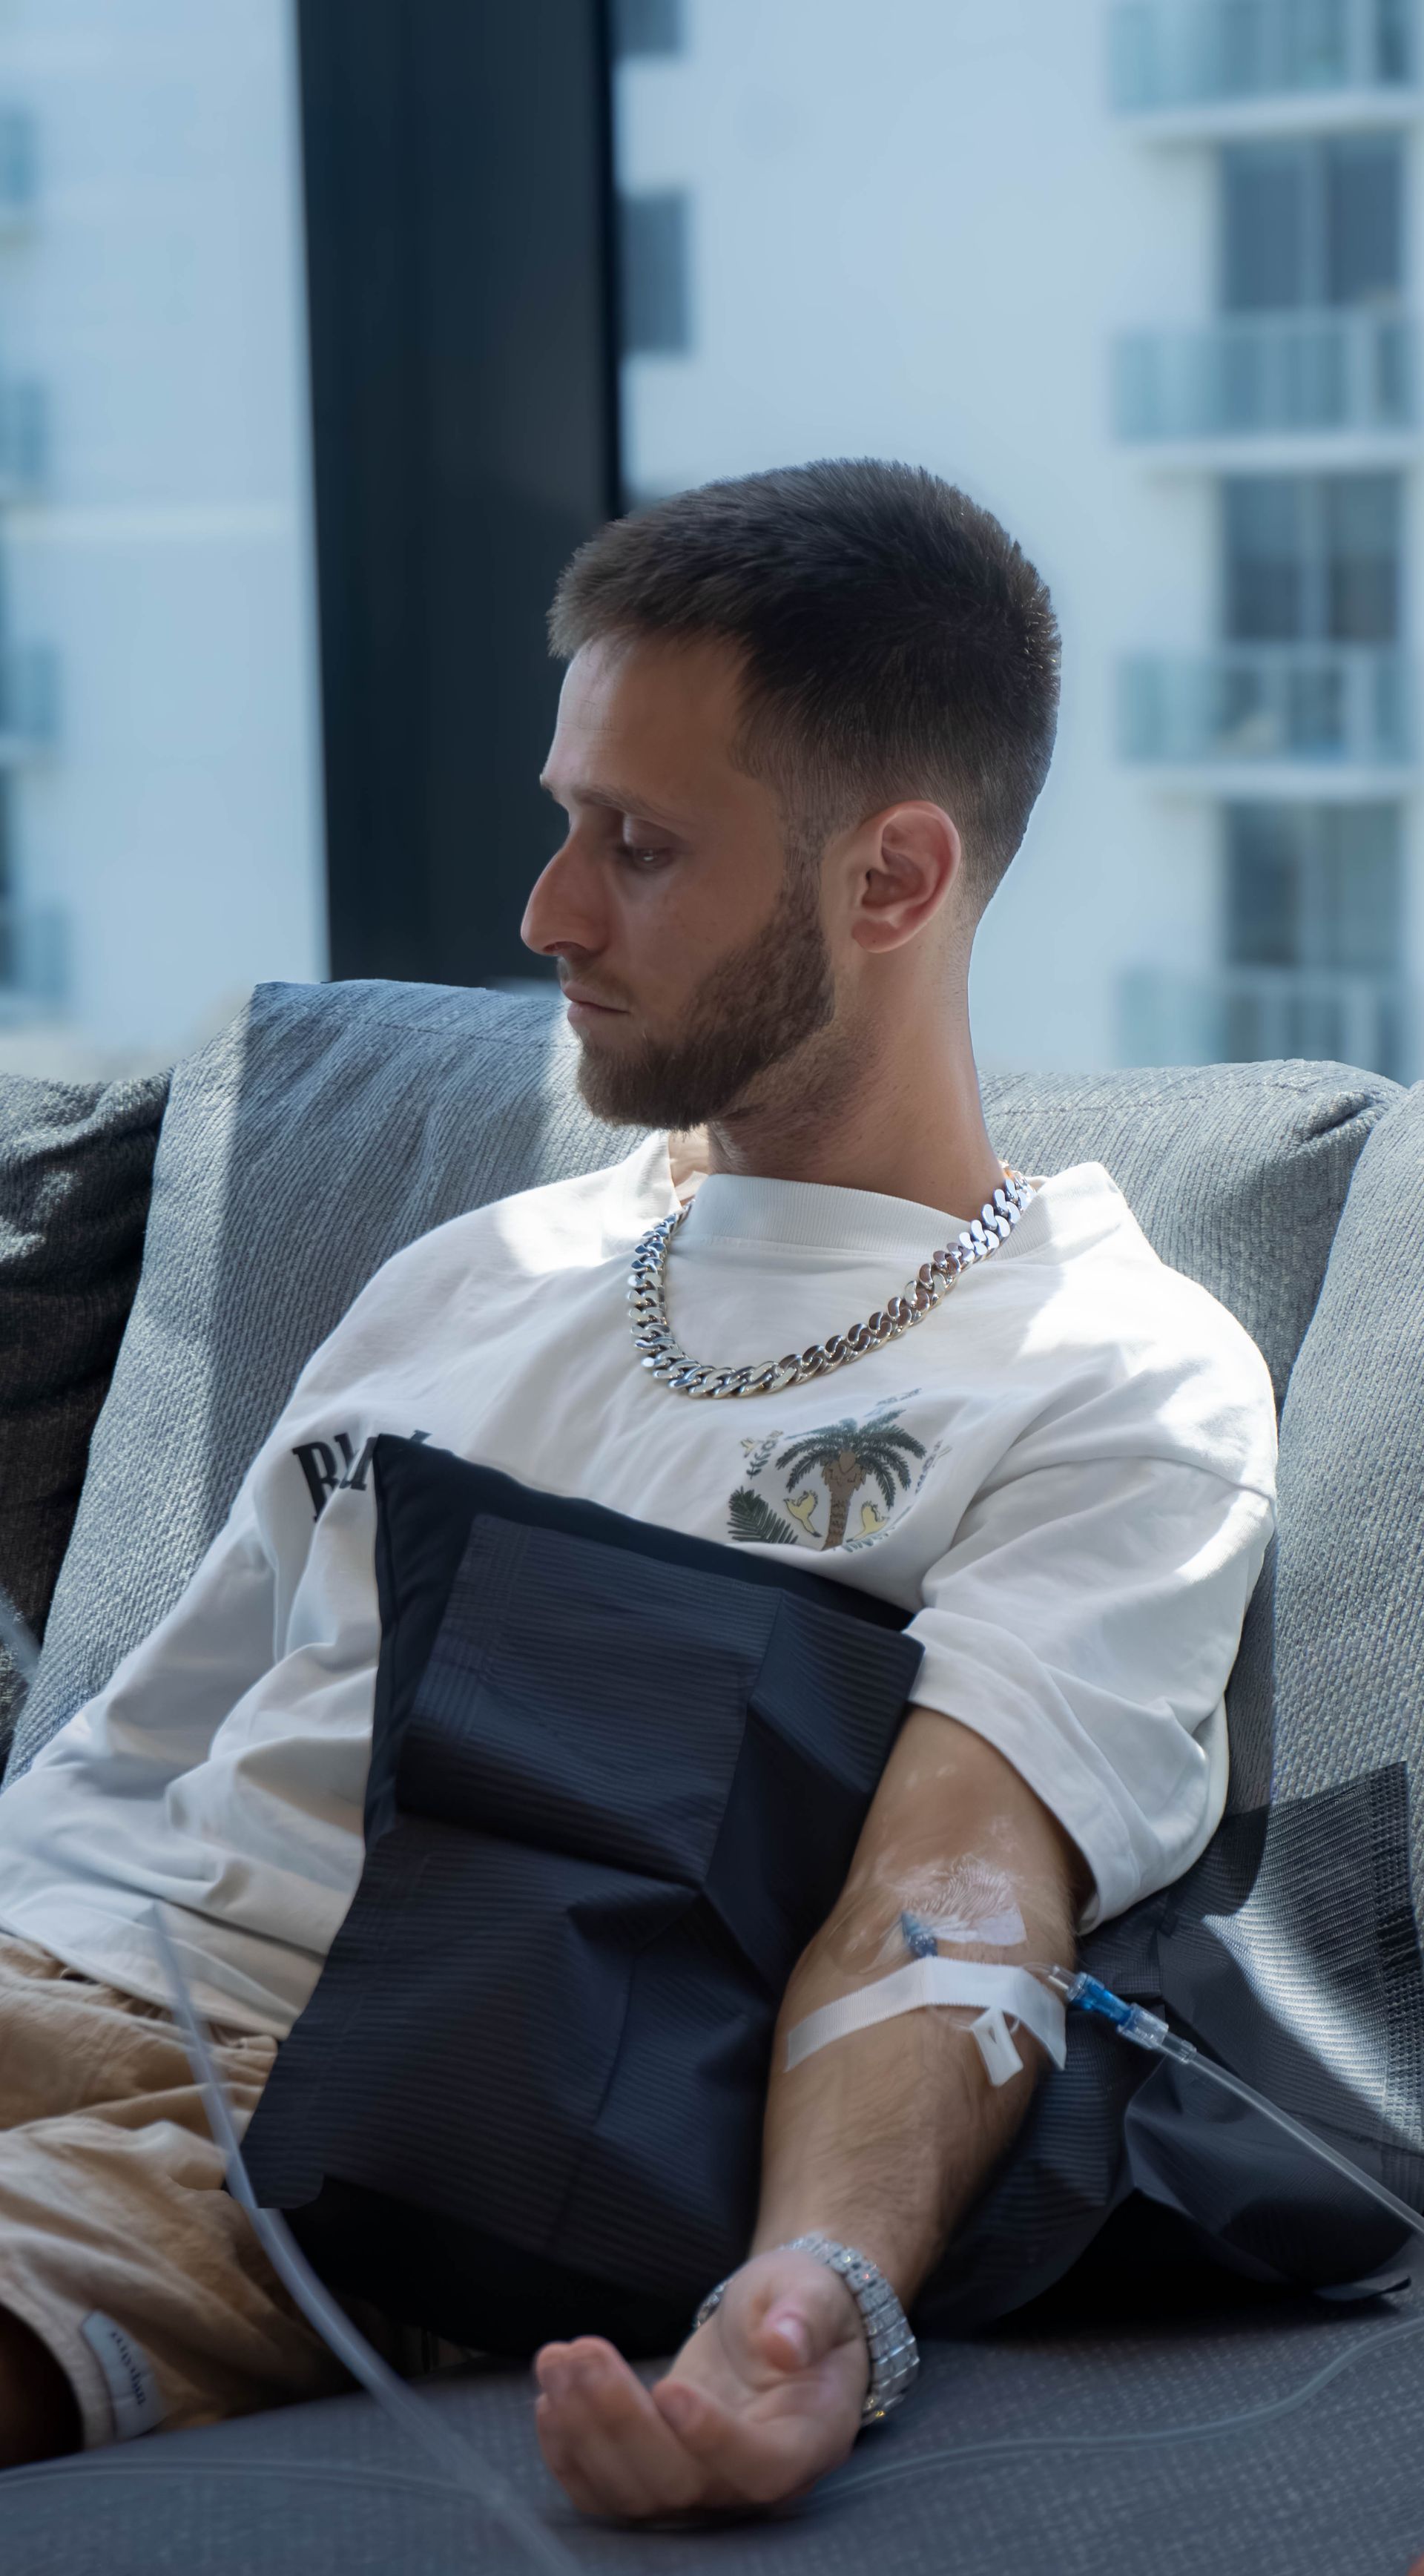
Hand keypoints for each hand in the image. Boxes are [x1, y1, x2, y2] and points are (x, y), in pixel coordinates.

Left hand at [533, 2246, 868, 2519]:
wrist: (776, 2328)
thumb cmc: (802, 2306)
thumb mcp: (812, 2291)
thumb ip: (805, 2315)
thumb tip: (786, 2344)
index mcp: (807, 2440)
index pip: (761, 2466)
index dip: (713, 2439)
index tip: (667, 2387)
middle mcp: (751, 2482)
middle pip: (681, 2483)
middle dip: (621, 2421)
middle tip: (583, 2352)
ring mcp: (701, 2488)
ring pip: (635, 2492)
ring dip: (584, 2430)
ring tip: (556, 2360)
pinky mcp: (658, 2478)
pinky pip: (607, 2492)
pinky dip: (571, 2455)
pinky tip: (549, 2400)